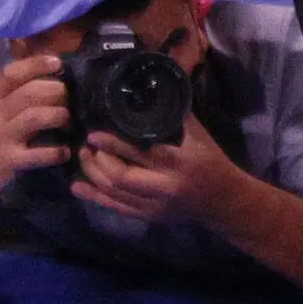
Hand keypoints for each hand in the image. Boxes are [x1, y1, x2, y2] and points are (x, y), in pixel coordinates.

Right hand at [0, 53, 70, 208]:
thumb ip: (9, 101)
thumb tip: (42, 88)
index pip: (12, 73)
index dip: (36, 64)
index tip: (57, 62)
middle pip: (30, 92)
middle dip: (57, 92)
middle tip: (68, 100)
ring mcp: (1, 137)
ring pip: (35, 117)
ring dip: (59, 116)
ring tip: (67, 123)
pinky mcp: (6, 161)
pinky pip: (37, 155)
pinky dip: (55, 153)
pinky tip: (63, 153)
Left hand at [75, 117, 245, 228]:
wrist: (223, 201)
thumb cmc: (212, 162)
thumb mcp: (200, 136)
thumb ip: (177, 114)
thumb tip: (155, 85)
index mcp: (178, 163)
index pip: (140, 154)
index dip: (113, 145)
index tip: (94, 134)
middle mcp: (164, 187)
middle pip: (120, 178)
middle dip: (98, 162)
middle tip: (86, 146)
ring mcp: (155, 206)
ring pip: (114, 194)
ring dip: (93, 176)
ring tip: (83, 158)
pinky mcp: (149, 217)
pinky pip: (117, 208)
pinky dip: (95, 197)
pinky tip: (78, 187)